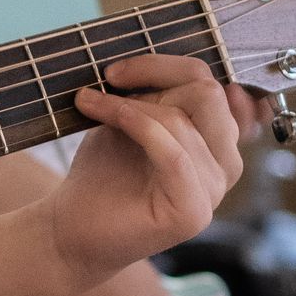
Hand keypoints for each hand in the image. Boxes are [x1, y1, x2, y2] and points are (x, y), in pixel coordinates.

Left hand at [43, 56, 252, 294]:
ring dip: (130, 105)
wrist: (71, 229)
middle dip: (154, 79)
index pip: (212, 84)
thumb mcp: (132, 122)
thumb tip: (178, 66)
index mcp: (217, 142)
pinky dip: (133, 123)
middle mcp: (225, 165)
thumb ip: (161, 96)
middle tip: (108, 83)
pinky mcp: (194, 212)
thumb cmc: (101, 174)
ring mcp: (214, 192)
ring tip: (91, 104)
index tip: (117, 71)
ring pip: (184, 120)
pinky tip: (100, 115)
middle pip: (209, 95)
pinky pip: (173, 152)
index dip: (166, 66)